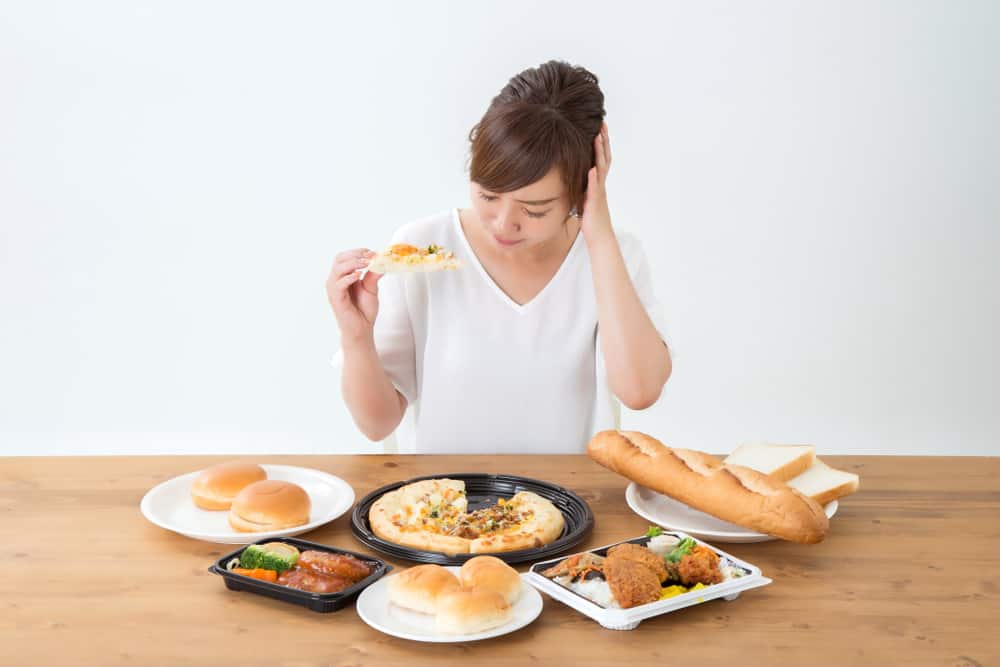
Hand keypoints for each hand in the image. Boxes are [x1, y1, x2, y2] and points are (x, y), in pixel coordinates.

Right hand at [326, 249, 382, 343]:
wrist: (362, 329)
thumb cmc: (364, 310)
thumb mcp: (371, 288)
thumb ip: (373, 275)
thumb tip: (381, 261)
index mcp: (343, 276)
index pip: (345, 256)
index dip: (358, 252)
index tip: (373, 252)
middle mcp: (335, 280)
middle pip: (339, 258)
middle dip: (356, 254)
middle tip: (370, 256)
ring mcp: (334, 289)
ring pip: (338, 268)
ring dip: (353, 263)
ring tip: (366, 263)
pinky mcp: (336, 298)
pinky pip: (339, 284)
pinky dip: (349, 277)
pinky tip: (359, 276)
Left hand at [580, 122, 613, 242]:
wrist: (600, 238)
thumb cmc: (592, 220)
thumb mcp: (585, 198)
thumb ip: (583, 186)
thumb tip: (576, 176)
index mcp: (598, 183)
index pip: (601, 158)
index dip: (601, 143)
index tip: (599, 127)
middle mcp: (601, 185)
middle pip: (604, 158)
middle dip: (603, 141)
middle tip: (602, 124)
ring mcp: (599, 193)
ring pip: (601, 169)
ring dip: (600, 153)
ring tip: (597, 138)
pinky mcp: (595, 203)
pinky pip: (595, 189)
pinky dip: (594, 178)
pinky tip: (592, 169)